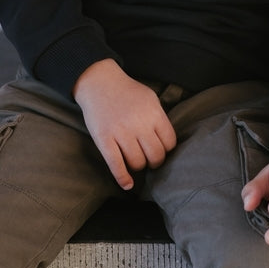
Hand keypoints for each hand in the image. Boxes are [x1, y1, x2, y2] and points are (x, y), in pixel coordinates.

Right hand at [73, 59, 176, 189]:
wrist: (99, 82)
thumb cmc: (127, 92)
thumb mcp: (150, 99)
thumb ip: (159, 119)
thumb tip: (167, 143)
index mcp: (154, 113)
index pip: (169, 143)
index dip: (166, 150)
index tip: (160, 150)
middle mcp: (139, 123)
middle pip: (155, 156)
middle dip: (155, 162)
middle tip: (150, 160)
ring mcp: (121, 132)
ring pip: (138, 163)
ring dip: (139, 167)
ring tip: (136, 161)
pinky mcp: (103, 139)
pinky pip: (116, 165)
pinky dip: (123, 178)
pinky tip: (127, 185)